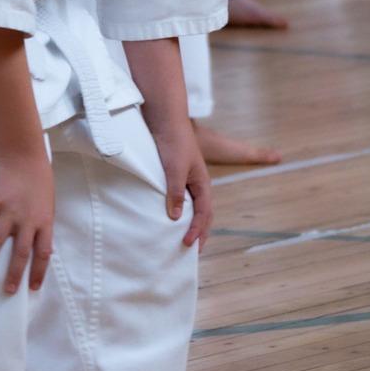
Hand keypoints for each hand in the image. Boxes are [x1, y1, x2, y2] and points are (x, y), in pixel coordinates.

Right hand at [0, 151, 53, 294]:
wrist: (25, 158)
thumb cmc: (39, 183)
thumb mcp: (48, 207)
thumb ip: (43, 228)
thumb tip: (46, 251)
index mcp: (44, 222)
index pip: (43, 253)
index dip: (39, 272)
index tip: (32, 288)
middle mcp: (27, 220)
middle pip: (21, 253)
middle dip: (14, 274)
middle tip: (7, 291)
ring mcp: (10, 212)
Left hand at [154, 120, 212, 248]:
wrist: (165, 118)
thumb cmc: (173, 141)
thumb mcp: (174, 169)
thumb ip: (176, 192)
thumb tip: (177, 218)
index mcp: (203, 183)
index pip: (204, 214)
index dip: (198, 231)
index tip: (189, 246)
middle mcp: (197, 183)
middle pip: (203, 213)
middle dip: (200, 232)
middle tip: (191, 251)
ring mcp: (187, 179)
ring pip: (193, 206)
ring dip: (191, 223)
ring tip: (183, 238)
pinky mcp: (175, 174)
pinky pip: (181, 198)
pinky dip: (180, 211)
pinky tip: (170, 216)